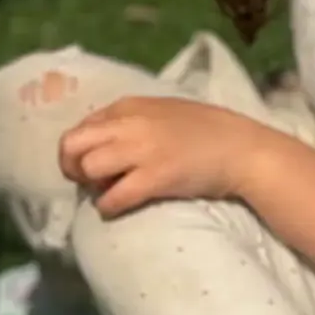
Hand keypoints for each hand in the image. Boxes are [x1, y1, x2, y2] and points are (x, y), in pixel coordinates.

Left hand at [58, 97, 264, 217]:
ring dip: (91, 186)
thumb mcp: (160, 113)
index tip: (92, 165)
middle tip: (89, 182)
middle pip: (71, 144)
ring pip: (88, 168)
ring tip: (108, 192)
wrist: (243, 149)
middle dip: (71, 167)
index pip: (81, 126)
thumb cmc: (204, 133)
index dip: (80, 150)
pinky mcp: (156, 177)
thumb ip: (129, 123)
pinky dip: (108, 206)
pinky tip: (117, 208)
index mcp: (129, 106)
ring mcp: (142, 150)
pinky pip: (113, 196)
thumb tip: (100, 145)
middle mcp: (130, 124)